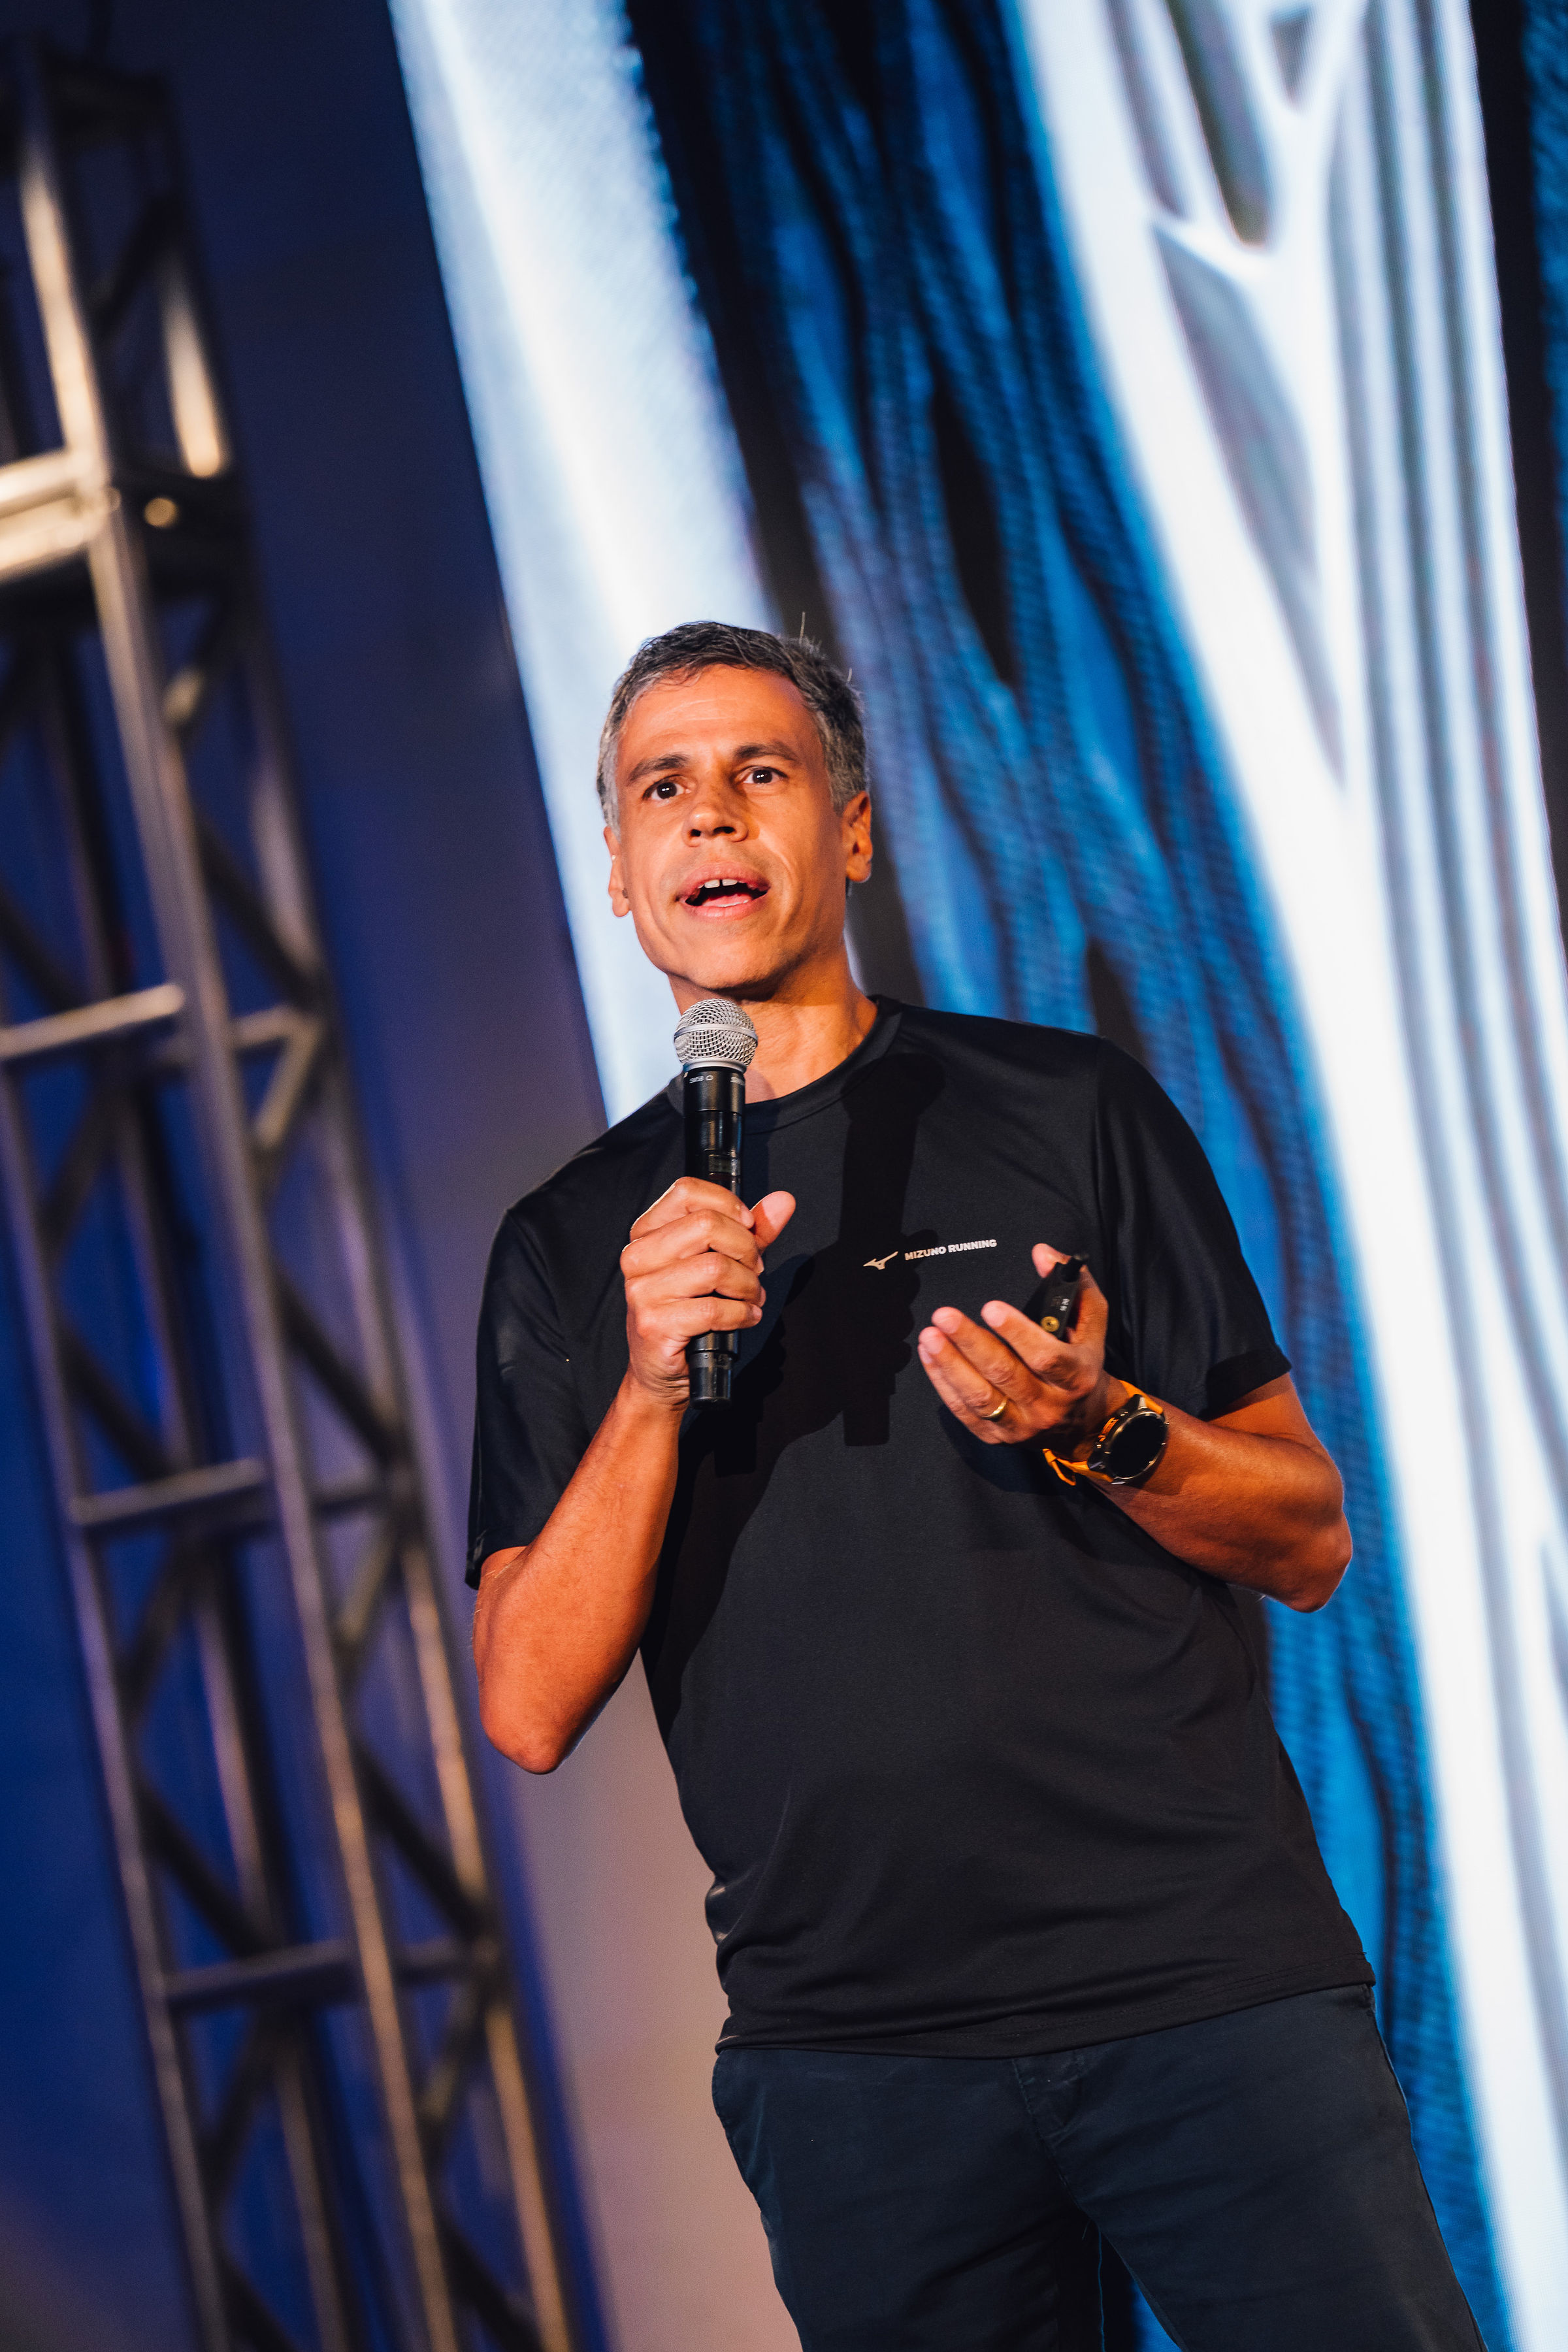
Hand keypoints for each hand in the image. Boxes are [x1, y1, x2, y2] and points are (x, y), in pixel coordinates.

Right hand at [621, 1177, 795, 1406]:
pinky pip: (713, 1309)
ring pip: (715, 1267)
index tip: (748, 1227)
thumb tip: (782, 1202)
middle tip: (754, 1271)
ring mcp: (642, 1291)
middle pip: (706, 1225)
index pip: (686, 1192)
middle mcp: (638, 1257)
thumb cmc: (689, 1313)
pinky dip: (741, 1314)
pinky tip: (744, 1317)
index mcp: (647, 1233)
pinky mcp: (654, 1323)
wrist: (662, 1371)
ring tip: (751, 1297)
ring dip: (748, 1286)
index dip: (727, 1204)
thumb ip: (750, 1231)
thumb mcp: (720, 1262)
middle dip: (745, 1249)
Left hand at [916, 1244, 1115, 1450]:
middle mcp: (1048, 1405)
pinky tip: (930, 1357)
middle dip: (971, 1343)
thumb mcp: (1092, 1323)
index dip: (1017, 1333)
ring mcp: (1021, 1425)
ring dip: (950, 1365)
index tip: (991, 1308)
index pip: (1046, 1357)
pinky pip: (965, 1412)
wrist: (1083, 1422)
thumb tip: (1043, 1253)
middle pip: (1005, 1375)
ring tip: (930, 1336)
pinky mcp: (997, 1437)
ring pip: (980, 1398)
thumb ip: (1074, 1284)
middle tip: (945, 1316)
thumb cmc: (1082, 1363)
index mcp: (1075, 1376)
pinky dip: (944, 1384)